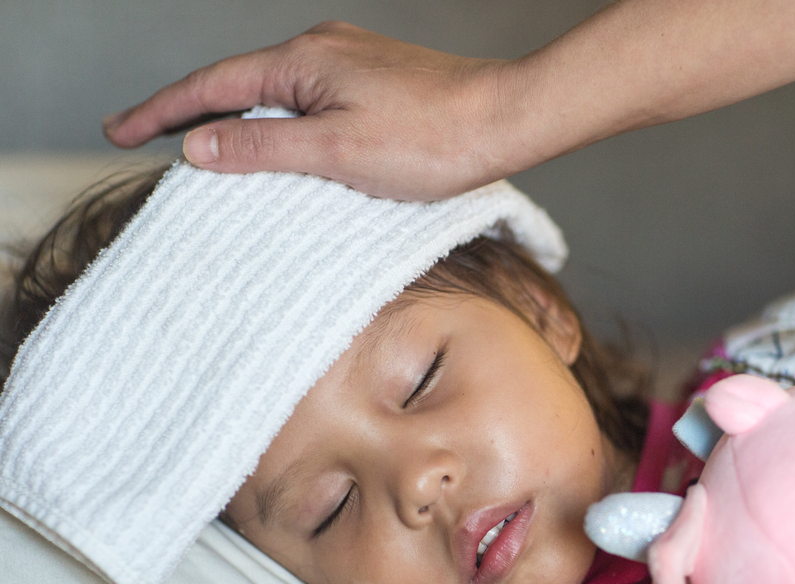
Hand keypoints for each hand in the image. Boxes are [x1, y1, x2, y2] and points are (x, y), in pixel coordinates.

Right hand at [103, 22, 518, 199]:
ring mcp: (351, 63)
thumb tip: (199, 145)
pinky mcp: (377, 81)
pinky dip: (279, 121)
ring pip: (276, 92)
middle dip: (188, 110)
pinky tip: (280, 143)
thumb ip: (264, 148)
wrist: (507, 121)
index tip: (116, 130)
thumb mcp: (337, 152)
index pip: (212, 86)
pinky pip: (309, 100)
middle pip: (238, 83)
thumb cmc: (432, 139)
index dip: (160, 111)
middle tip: (139, 134)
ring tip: (200, 146)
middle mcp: (322, 50)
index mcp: (304, 62)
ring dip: (236, 118)